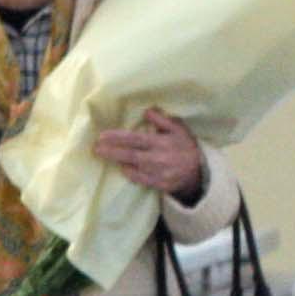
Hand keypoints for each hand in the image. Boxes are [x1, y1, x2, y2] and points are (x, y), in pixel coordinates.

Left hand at [91, 112, 206, 199]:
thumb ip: (163, 120)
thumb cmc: (185, 146)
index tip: (102, 136)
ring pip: (132, 168)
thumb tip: (147, 110)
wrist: (199, 172)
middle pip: (130, 155)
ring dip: (117, 161)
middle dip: (111, 151)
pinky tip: (121, 167)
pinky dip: (130, 173)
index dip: (118, 138)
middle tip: (95, 148)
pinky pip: (139, 180)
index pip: (135, 139)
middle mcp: (158, 158)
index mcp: (162, 143)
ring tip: (103, 154)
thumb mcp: (179, 129)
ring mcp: (158, 173)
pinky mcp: (158, 185)